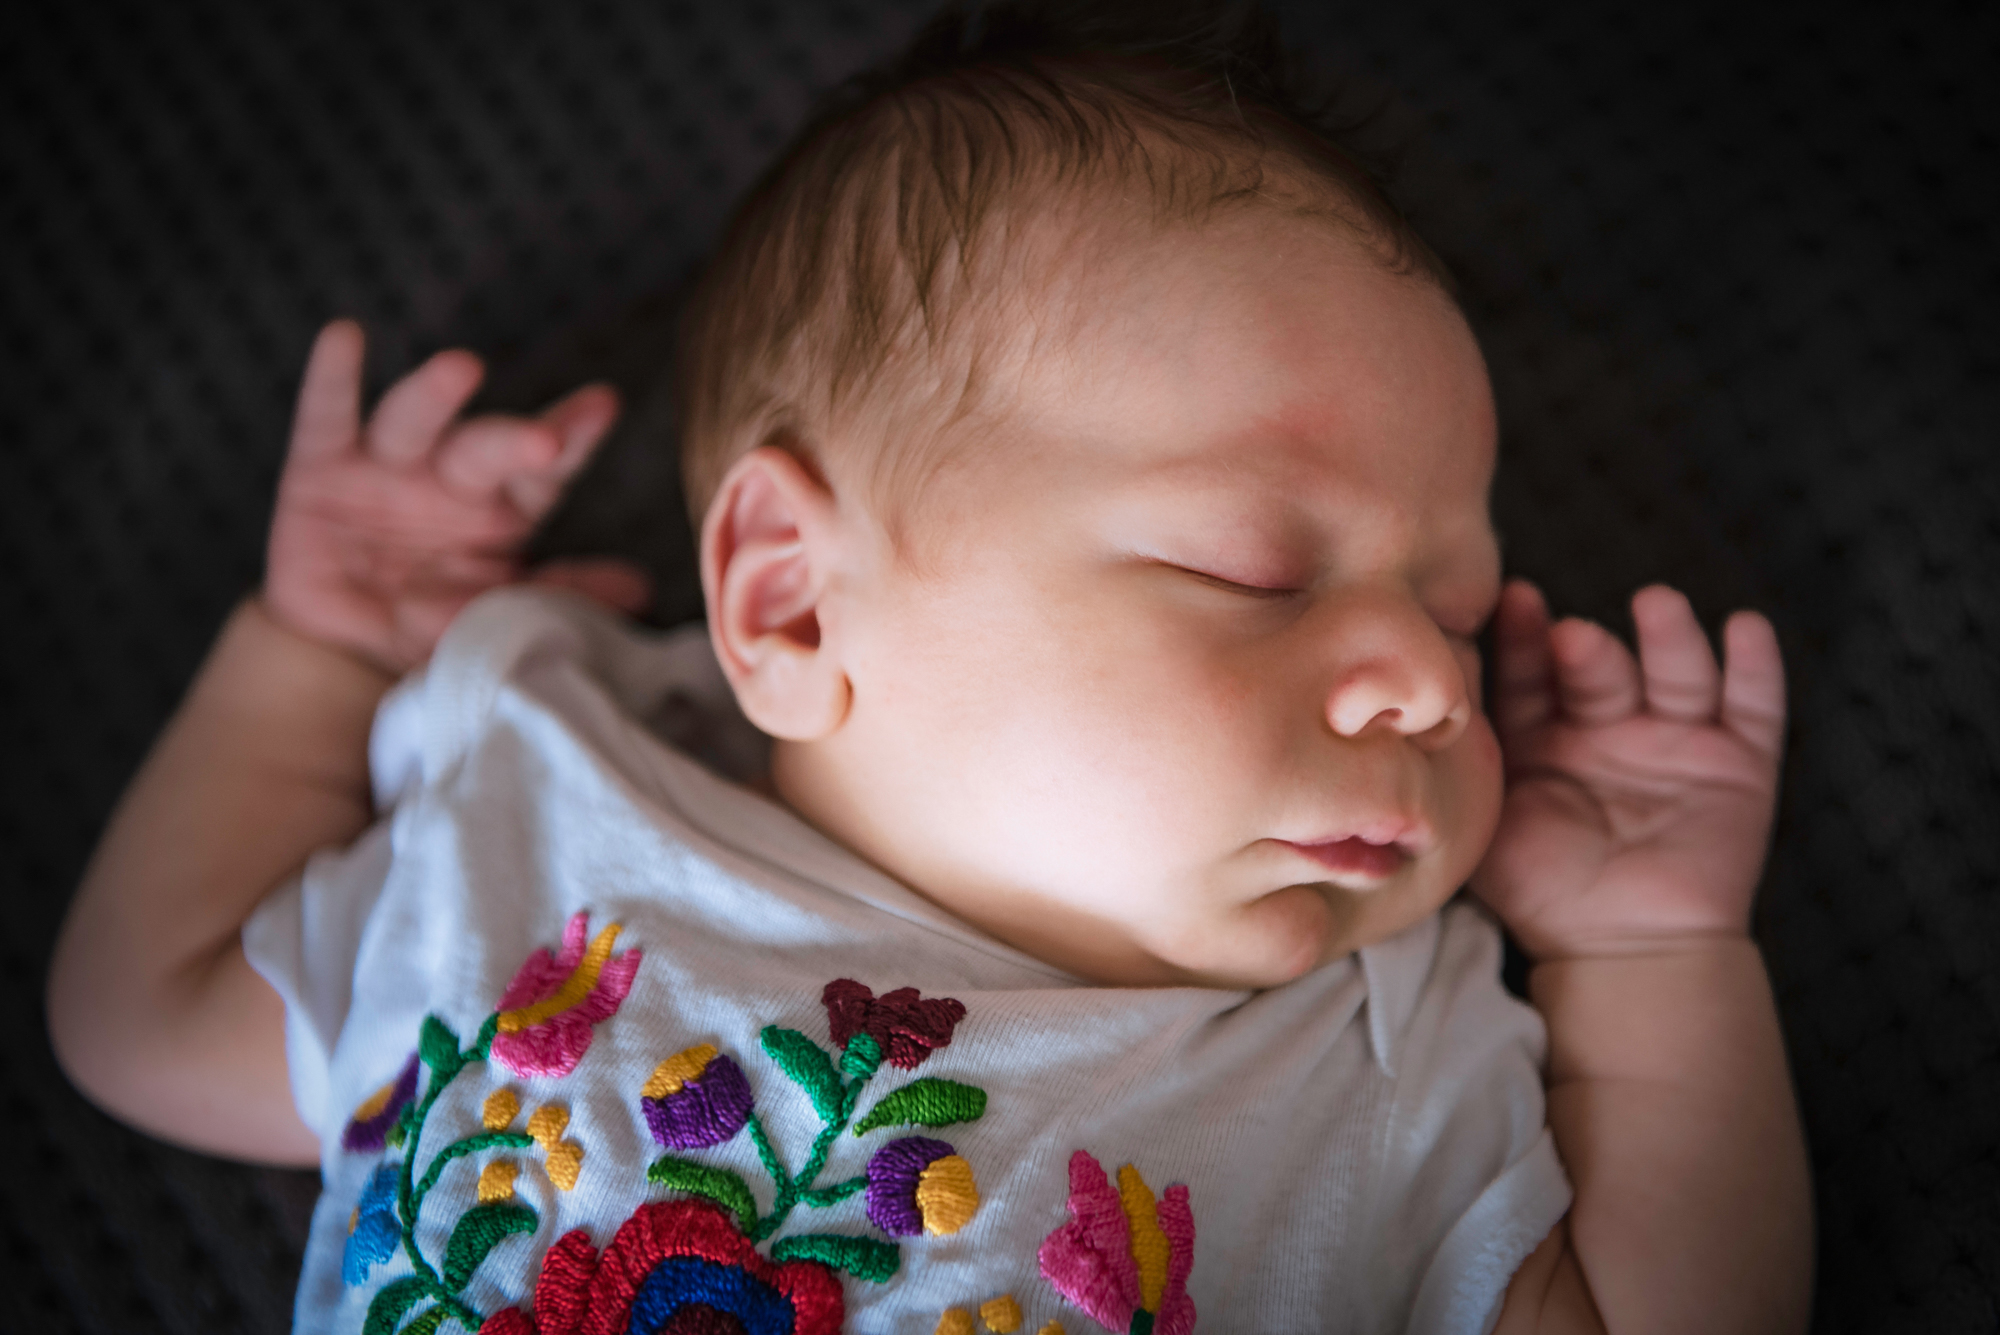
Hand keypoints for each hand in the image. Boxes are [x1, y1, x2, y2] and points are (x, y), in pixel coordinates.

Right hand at [264, 320, 648, 672]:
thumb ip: (561, 595)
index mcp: (504, 507)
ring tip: (462, 368)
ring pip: (413, 422)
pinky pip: (326, 416)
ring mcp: (385, 464)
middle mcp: (451, 475)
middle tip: (544, 438)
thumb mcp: (500, 616)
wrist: (344, 651)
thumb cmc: (435, 622)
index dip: (574, 437)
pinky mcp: (319, 466)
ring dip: (435, 394)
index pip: (546, 471)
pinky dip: (334, 377)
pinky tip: (345, 337)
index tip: (603, 407)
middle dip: (511, 440)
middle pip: (484, 448)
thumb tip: (640, 588)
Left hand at [1471, 580, 1785, 960]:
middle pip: (1602, 671)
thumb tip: (1414, 706)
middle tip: (1572, 637)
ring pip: (1676, 675)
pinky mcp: (1739, 765)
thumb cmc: (1539, 891)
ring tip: (1656, 605)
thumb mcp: (1489, 821)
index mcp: (1546, 734)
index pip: (1533, 675)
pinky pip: (1754, 709)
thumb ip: (1465, 764)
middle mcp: (1610, 727)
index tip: (1510, 600)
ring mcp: (1676, 741)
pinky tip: (1745, 629)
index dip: (1523, 639)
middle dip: (1588, 650)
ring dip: (1668, 637)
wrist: (1619, 953)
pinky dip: (1755, 668)